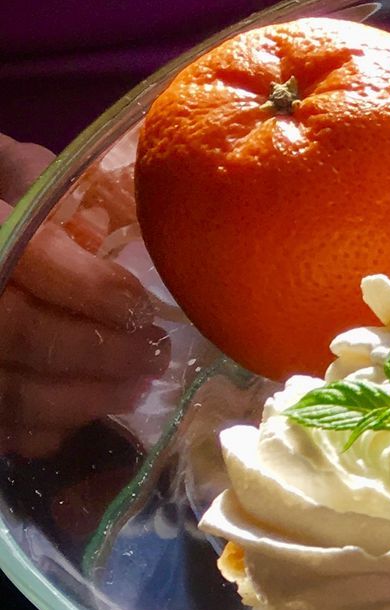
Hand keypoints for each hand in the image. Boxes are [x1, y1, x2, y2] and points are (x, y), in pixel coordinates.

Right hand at [0, 136, 169, 456]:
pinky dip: (49, 426)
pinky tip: (87, 408)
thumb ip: (37, 178)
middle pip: (27, 336)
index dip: (91, 286)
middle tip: (155, 352)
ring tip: (138, 386)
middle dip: (103, 351)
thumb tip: (117, 198)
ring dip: (89, 397)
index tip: (140, 303)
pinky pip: (6, 431)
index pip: (28, 256)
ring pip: (16, 395)